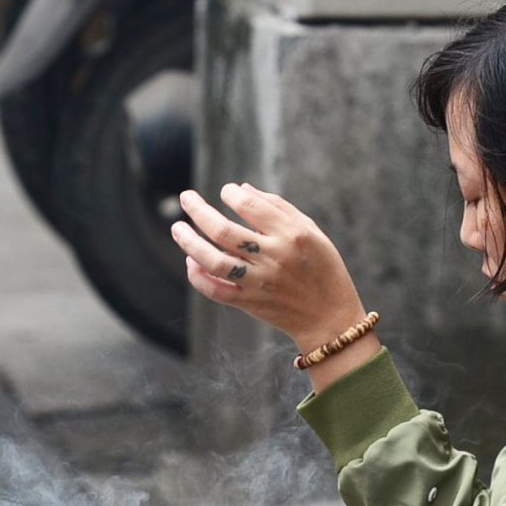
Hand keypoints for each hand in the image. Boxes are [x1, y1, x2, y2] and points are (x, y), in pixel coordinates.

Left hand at [171, 184, 367, 354]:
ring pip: (214, 261)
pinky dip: (198, 277)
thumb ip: (278, 207)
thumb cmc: (322, 268)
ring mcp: (259, 282)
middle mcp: (273, 257)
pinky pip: (216, 291)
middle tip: (185, 197)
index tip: (226, 192)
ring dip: (190, 243)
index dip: (231, 194)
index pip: (250, 206)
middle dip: (198, 211)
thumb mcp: (312, 231)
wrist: (328, 317)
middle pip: (224, 231)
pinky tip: (190, 261)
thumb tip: (242, 189)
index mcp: (291, 235)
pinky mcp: (249, 303)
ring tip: (177, 227)